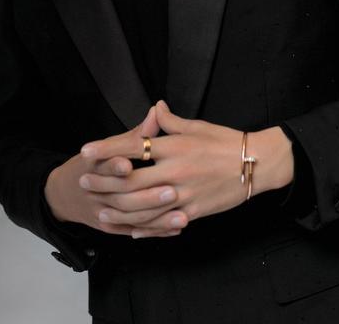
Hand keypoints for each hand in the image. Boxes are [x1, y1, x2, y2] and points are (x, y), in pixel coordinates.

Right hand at [44, 105, 183, 237]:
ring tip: (182, 215)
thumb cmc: (93, 164)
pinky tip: (175, 228)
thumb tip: (157, 111)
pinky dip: (154, 231)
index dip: (115, 165)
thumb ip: (135, 134)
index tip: (130, 164)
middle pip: (120, 195)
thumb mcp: (107, 146)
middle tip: (172, 191)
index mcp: (94, 164)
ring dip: (156, 218)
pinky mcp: (108, 227)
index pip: (104, 164)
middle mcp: (96, 190)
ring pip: (129, 217)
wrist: (64, 194)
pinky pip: (132, 230)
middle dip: (147, 195)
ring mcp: (101, 211)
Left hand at [80, 101, 294, 238]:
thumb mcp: (197, 126)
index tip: (86, 150)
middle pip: (130, 180)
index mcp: (174, 145)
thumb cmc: (225, 141)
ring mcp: (183, 193)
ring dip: (118, 210)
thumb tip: (155, 108)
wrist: (254, 164)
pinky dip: (146, 228)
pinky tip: (132, 230)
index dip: (107, 149)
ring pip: (143, 206)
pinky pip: (164, 222)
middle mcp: (174, 169)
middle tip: (83, 183)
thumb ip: (171, 121)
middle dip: (104, 182)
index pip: (133, 145)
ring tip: (100, 211)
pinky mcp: (193, 210)